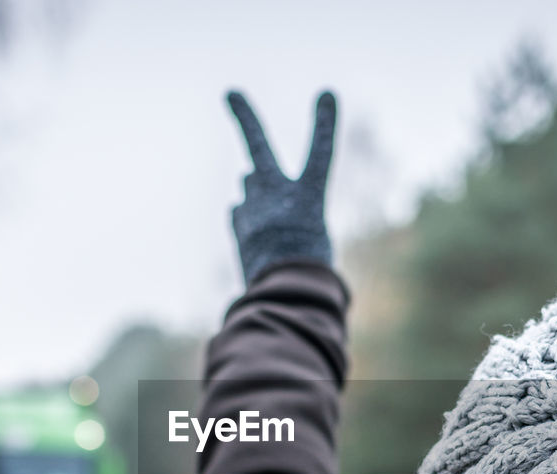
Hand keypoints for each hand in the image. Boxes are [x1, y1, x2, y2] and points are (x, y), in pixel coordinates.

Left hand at [226, 90, 336, 284]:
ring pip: (251, 183)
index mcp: (308, 198)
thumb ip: (281, 203)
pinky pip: (243, 210)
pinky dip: (251, 215)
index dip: (323, 124)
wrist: (281, 298)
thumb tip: (241, 184)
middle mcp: (275, 195)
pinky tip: (260, 230)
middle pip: (257, 146)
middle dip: (245, 117)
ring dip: (259, 187)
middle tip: (230, 93)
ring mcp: (252, 209)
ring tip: (273, 204)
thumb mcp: (312, 238)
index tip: (325, 92)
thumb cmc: (309, 274)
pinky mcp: (239, 225)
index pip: (320, 152)